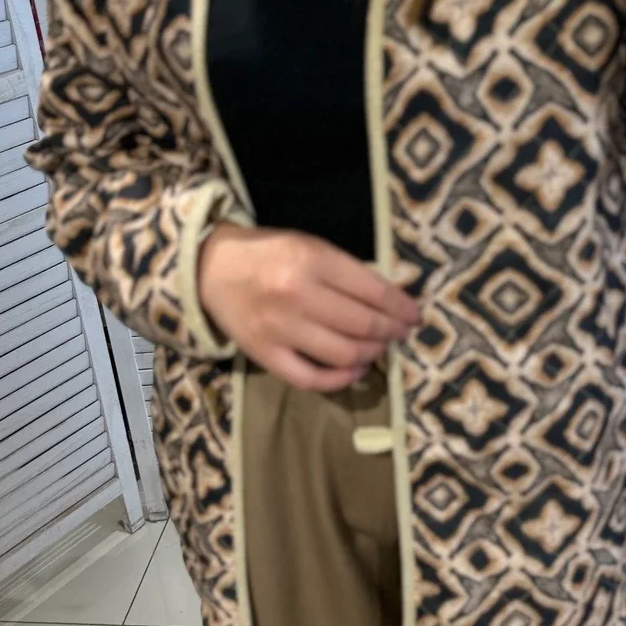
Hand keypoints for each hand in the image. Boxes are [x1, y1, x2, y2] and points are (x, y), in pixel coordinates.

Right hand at [198, 224, 420, 392]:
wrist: (211, 268)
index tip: (415, 315)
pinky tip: (353, 370)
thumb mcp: (310, 246)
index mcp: (312, 259)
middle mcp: (297, 294)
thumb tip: (392, 300)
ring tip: (379, 348)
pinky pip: (310, 378)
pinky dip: (339, 379)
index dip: (402, 307)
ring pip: (343, 353)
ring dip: (372, 354)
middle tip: (401, 333)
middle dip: (392, 332)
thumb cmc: (269, 254)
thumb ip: (347, 271)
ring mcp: (280, 328)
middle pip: (363, 324)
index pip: (374, 291)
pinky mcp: (264, 354)